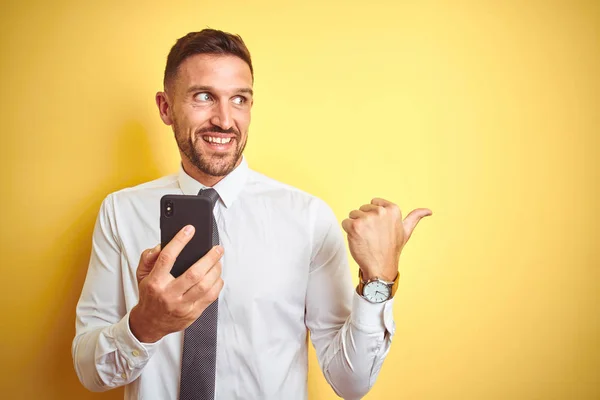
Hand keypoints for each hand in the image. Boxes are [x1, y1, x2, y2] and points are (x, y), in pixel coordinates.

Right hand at [129, 225, 223, 342]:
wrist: (150, 323)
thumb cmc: (150, 296)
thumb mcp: (142, 275)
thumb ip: (149, 258)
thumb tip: (162, 245)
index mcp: (155, 282)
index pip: (167, 258)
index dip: (180, 241)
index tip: (189, 230)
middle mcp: (169, 294)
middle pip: (194, 274)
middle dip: (209, 258)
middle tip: (217, 249)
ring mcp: (182, 305)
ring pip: (205, 286)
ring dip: (216, 271)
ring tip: (218, 262)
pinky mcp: (193, 313)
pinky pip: (210, 297)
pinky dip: (217, 284)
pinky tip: (217, 277)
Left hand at [342, 198, 431, 280]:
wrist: (380, 267)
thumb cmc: (392, 249)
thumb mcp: (406, 231)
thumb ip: (415, 217)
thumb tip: (429, 211)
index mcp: (393, 209)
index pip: (374, 202)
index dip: (374, 216)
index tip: (379, 228)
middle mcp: (381, 212)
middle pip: (362, 209)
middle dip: (365, 221)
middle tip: (373, 236)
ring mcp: (367, 219)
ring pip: (353, 215)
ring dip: (356, 226)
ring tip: (366, 238)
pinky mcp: (355, 226)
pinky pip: (345, 222)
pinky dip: (348, 231)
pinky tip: (358, 240)